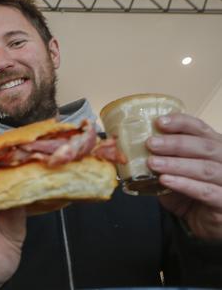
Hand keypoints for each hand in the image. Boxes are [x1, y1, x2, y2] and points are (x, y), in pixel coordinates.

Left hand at [146, 113, 221, 239]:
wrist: (205, 225)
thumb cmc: (189, 195)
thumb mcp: (174, 174)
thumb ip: (162, 161)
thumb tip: (133, 150)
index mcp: (215, 148)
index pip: (201, 129)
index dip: (182, 123)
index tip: (159, 121)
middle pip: (206, 146)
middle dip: (175, 143)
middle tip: (150, 144)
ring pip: (206, 168)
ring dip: (176, 164)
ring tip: (153, 163)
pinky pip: (206, 191)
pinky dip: (185, 184)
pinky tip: (166, 180)